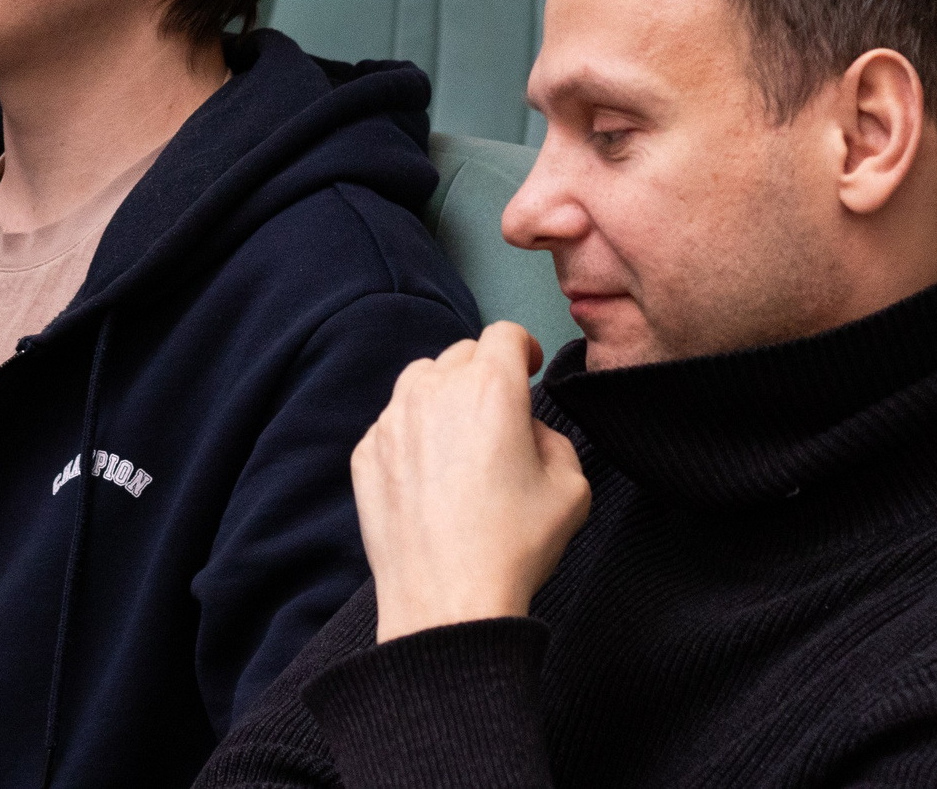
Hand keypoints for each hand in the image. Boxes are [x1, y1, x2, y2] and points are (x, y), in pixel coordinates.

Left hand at [353, 321, 589, 641]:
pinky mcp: (365, 453)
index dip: (521, 347)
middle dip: (484, 373)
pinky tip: (430, 476)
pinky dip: (412, 435)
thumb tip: (528, 432)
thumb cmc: (512, 547)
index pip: (504, 335)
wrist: (446, 601)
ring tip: (461, 439)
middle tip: (500, 411)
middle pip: (460, 354)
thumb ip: (554, 441)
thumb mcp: (571, 488)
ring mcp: (391, 421)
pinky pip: (392, 424)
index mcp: (489, 388)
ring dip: (443, 396)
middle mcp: (433, 391)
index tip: (526, 365)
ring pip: (419, 381)